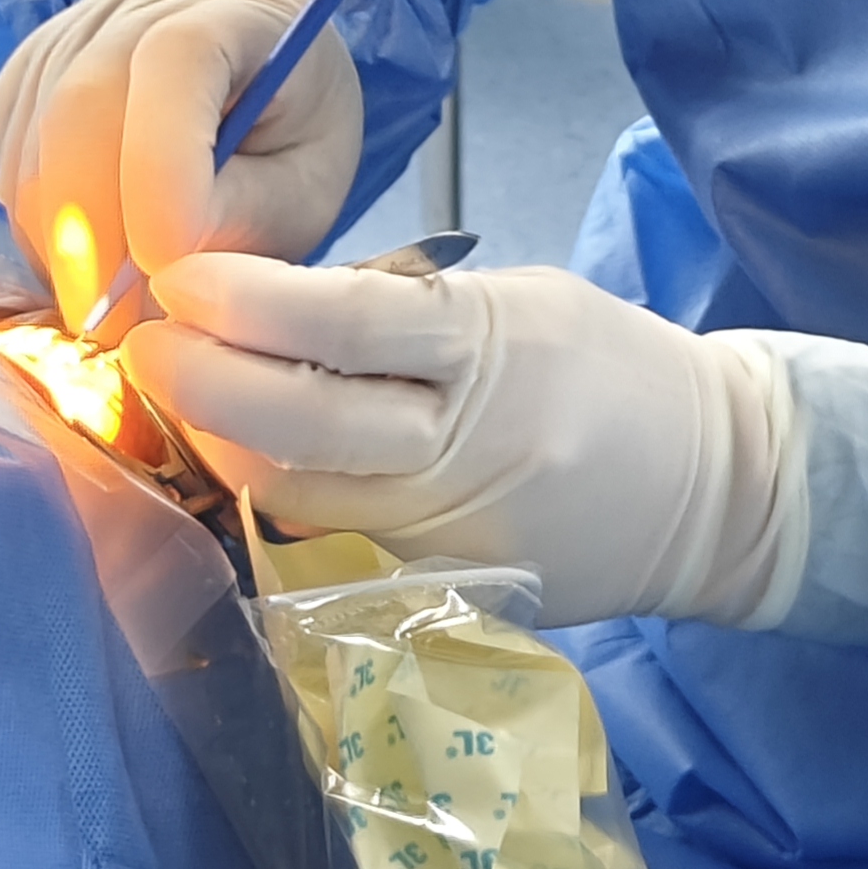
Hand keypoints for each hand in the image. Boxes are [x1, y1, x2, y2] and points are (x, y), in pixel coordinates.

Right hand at [0, 0, 363, 324]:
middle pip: (80, 106)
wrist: (253, 59)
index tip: (164, 265)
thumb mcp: (309, 179)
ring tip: (109, 304)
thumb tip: (159, 270)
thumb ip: (246, 215)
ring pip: (33, 143)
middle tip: (111, 326)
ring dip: (60, 242)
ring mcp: (69, 32)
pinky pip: (9, 158)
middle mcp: (140, 0)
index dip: (159, 166)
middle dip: (89, 231)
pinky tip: (85, 260)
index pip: (176, 61)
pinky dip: (38, 227)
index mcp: (232, 5)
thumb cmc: (291, 124)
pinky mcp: (25, 75)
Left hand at [129, 256, 796, 627]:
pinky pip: (339, 539)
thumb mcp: (524, 304)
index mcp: (497, 347)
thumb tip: (285, 309)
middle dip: (208, 382)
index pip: (354, 320)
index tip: (185, 278)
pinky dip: (285, 495)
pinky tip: (254, 460)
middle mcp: (471, 446)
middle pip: (308, 422)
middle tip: (150, 344)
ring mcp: (455, 532)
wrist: (717, 485)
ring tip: (186, 397)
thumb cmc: (613, 371)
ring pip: (304, 493)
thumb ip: (413, 312)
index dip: (256, 300)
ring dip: (228, 444)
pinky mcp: (447, 590)